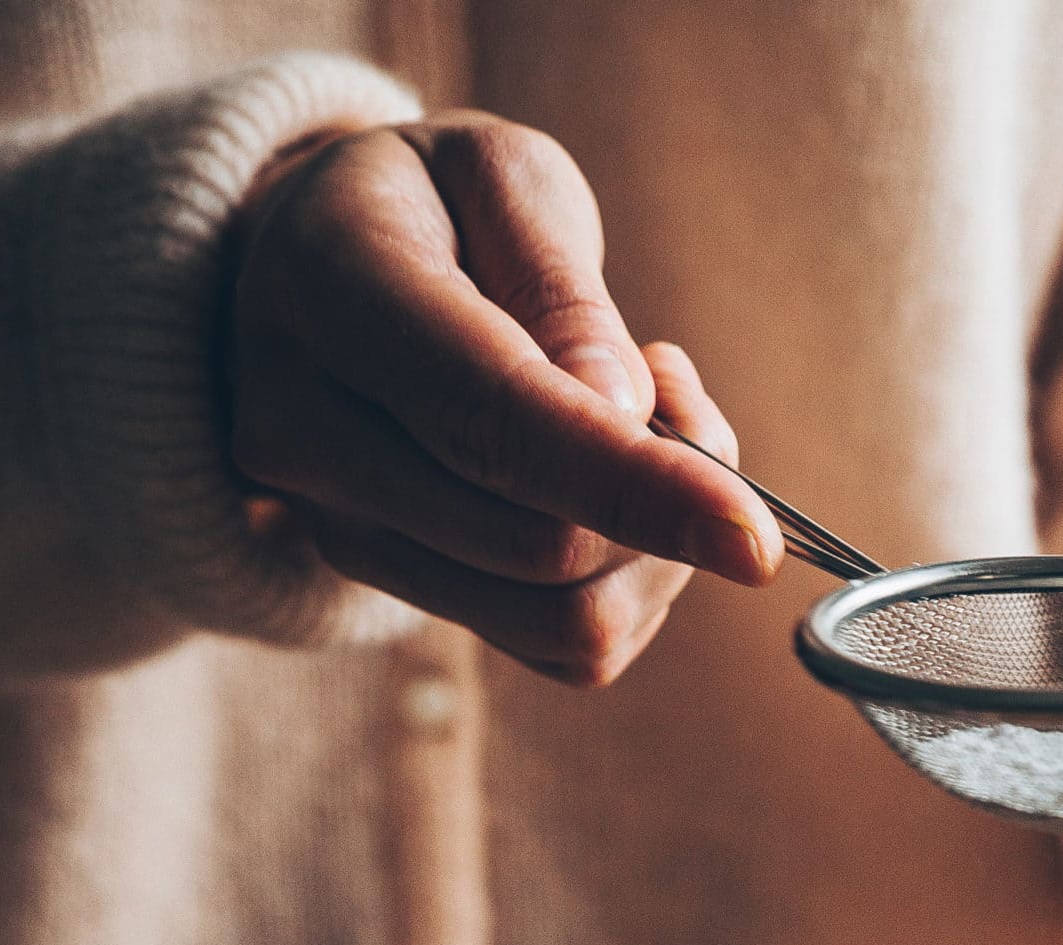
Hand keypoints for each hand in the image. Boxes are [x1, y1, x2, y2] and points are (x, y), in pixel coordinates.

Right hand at [226, 114, 781, 679]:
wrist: (319, 273)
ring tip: (641, 430)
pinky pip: (562, 649)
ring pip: (559, 621)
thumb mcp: (503, 176)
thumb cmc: (434, 208)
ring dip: (654, 550)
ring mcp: (344, 534)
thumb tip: (622, 413)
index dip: (636, 485)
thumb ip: (562, 289)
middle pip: (539, 547)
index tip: (755, 535)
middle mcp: (307, 435)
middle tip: (672, 389)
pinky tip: (606, 489)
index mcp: (326, 295)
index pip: (494, 424)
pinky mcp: (400, 594)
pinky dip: (627, 583)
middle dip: (663, 495)